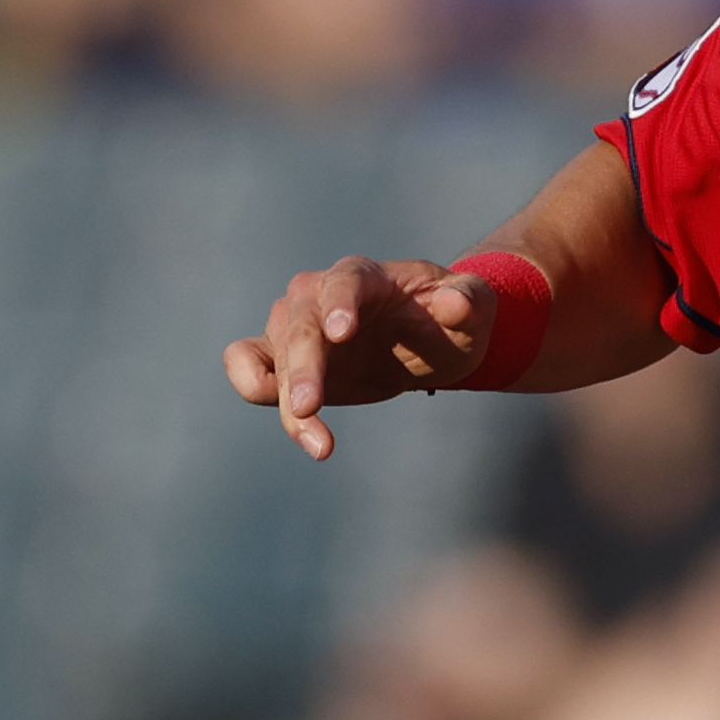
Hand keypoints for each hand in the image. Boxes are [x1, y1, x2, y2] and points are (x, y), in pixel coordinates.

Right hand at [223, 258, 493, 460]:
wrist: (424, 341)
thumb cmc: (447, 319)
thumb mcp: (472, 309)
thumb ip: (468, 302)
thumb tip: (457, 303)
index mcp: (365, 275)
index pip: (345, 281)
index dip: (340, 303)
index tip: (340, 333)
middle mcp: (318, 294)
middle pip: (299, 324)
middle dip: (302, 367)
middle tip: (309, 407)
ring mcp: (295, 324)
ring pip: (272, 356)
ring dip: (286, 400)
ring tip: (321, 444)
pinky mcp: (282, 358)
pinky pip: (247, 365)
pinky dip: (253, 387)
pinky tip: (299, 427)